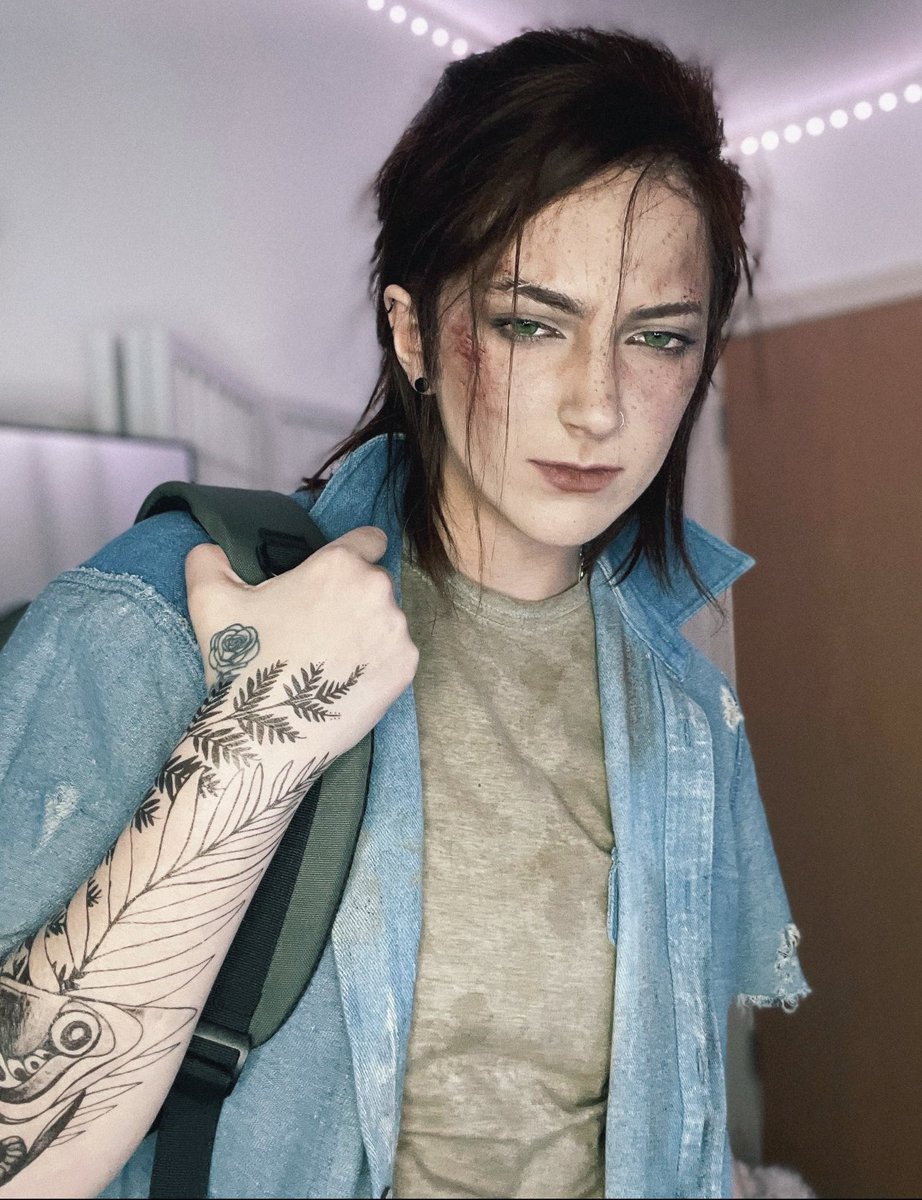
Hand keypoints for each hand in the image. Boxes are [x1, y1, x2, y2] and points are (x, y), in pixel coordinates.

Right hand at [184, 526, 417, 760]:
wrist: (268, 734)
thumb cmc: (244, 663)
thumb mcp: (210, 602)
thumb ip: (207, 562)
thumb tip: (209, 550)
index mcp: (339, 565)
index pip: (369, 539)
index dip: (357, 550)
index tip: (342, 573)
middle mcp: (377, 591)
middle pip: (374, 583)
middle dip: (351, 597)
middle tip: (318, 628)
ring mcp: (396, 631)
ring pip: (386, 619)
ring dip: (366, 630)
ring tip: (329, 659)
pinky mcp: (405, 668)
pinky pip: (395, 653)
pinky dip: (377, 662)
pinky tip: (346, 678)